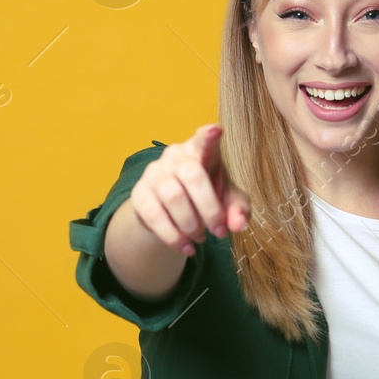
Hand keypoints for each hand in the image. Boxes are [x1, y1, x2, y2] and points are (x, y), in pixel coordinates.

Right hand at [129, 123, 250, 256]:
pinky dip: (173, 237)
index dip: (209, 135)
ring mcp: (154, 173)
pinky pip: (154, 216)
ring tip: (200, 238)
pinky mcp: (139, 194)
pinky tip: (186, 247)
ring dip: (191, 225)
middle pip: (192, 176)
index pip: (204, 139)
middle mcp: (175, 156)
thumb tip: (237, 225)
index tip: (216, 130)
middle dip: (209, 209)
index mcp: (200, 150)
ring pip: (174, 198)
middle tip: (219, 231)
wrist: (171, 211)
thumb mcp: (229, 201)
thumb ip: (239, 209)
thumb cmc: (207, 195)